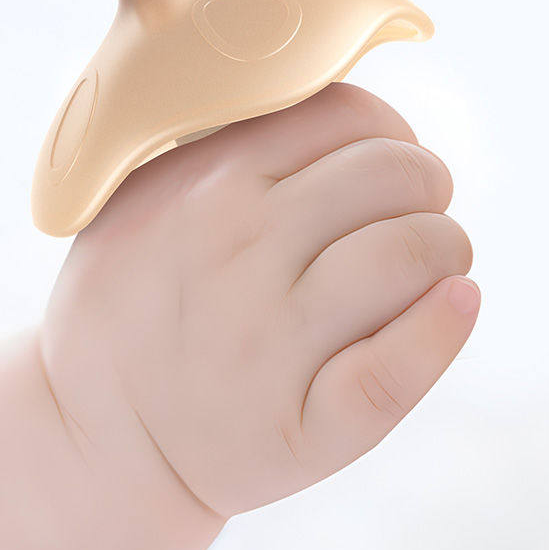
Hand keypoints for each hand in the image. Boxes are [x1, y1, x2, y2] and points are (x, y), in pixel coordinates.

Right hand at [43, 83, 478, 518]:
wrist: (92, 442)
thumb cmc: (131, 308)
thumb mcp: (136, 199)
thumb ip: (219, 145)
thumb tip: (331, 106)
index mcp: (208, 183)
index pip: (349, 115)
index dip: (389, 133)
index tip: (383, 166)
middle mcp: (242, 250)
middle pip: (398, 175)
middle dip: (427, 190)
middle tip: (413, 220)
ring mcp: (271, 342)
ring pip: (415, 255)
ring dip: (446, 253)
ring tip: (431, 272)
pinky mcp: (303, 428)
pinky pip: (398, 366)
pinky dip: (443, 327)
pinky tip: (456, 304)